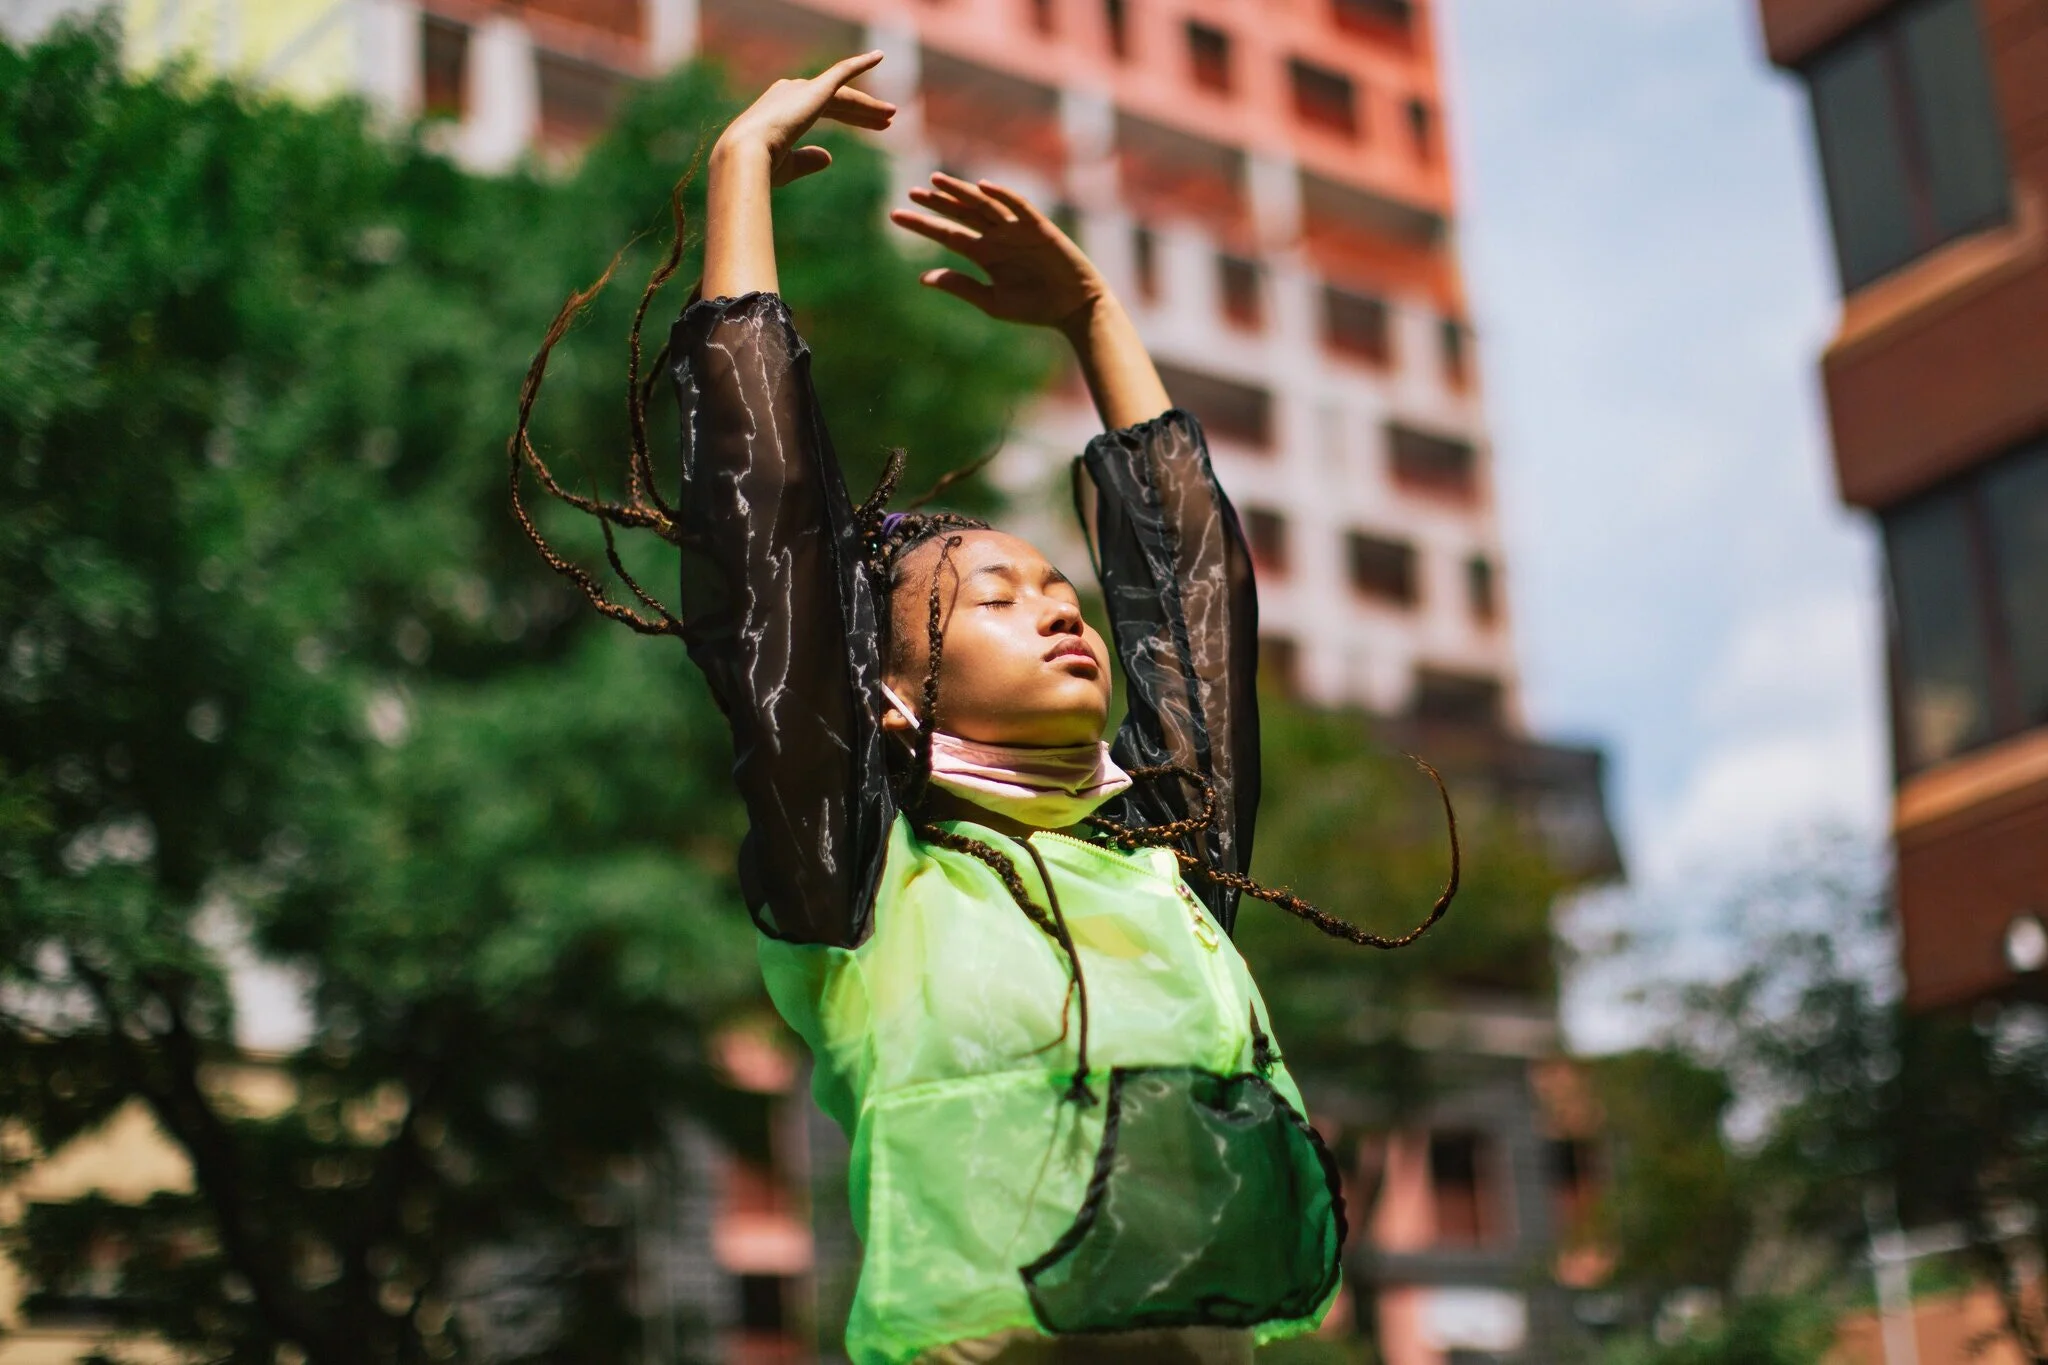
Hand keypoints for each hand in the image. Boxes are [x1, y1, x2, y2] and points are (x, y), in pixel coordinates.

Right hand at [715, 51, 896, 186]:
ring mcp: (803, 89)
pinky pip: (841, 72)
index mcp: (782, 111)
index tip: (872, 128)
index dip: (850, 118)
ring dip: (868, 105)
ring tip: (892, 114)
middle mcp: (791, 93)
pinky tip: (879, 56)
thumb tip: (829, 157)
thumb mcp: (787, 166)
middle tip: (888, 120)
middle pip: (837, 101)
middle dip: (861, 112)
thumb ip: (807, 159)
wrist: (746, 154)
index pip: (823, 111)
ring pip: (844, 95)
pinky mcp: (815, 89)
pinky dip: (861, 62)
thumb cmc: (761, 166)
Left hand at [889, 174, 1105, 330]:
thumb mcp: (992, 301)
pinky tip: (982, 188)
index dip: (923, 224)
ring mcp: (1017, 229)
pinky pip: (1018, 206)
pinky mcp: (1039, 227)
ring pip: (984, 205)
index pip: (947, 234)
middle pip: (961, 214)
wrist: (1075, 309)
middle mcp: (997, 237)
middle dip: (938, 202)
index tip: (895, 215)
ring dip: (961, 192)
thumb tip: (922, 278)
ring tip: (936, 180)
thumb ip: (960, 286)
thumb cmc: (1035, 308)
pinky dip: (1002, 195)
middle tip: (911, 192)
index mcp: (984, 255)